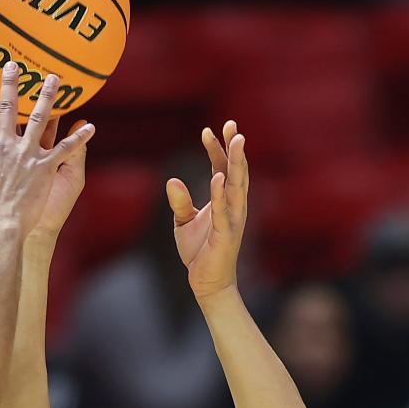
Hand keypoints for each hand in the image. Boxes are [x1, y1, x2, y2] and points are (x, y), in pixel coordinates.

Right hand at [0, 64, 93, 237]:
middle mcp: (5, 145)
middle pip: (9, 108)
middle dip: (10, 84)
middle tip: (12, 65)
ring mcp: (27, 154)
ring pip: (40, 118)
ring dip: (48, 97)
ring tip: (55, 79)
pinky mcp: (45, 166)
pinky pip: (65, 148)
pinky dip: (79, 137)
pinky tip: (90, 125)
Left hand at [167, 120, 247, 302]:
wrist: (206, 282)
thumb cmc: (199, 251)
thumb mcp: (183, 222)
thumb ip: (180, 201)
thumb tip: (171, 181)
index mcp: (224, 200)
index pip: (222, 168)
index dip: (217, 149)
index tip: (208, 130)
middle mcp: (233, 206)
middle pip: (236, 170)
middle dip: (234, 147)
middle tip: (231, 125)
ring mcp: (233, 219)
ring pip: (237, 185)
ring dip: (236, 163)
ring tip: (235, 141)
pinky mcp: (226, 234)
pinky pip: (224, 211)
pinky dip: (220, 193)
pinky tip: (217, 177)